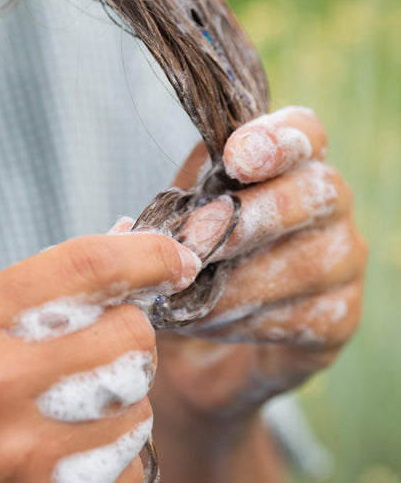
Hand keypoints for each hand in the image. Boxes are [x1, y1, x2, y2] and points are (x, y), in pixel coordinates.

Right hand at [0, 233, 198, 482]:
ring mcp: (24, 454)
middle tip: (96, 357)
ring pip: (141, 403)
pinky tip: (66, 465)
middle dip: (129, 340)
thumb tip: (133, 256)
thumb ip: (40, 293)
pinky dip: (114, 461)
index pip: (88, 266)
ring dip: (121, 405)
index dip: (149, 256)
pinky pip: (133, 464)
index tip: (175, 261)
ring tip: (67, 420)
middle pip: (130, 334)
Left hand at [153, 106, 366, 445]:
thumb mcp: (178, 223)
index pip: (304, 133)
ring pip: (307, 262)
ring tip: (183, 295)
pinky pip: (304, 316)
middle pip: (315, 193)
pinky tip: (208, 323)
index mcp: (291, 162)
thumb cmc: (194, 262)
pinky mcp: (339, 316)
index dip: (275, 140)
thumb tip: (141, 223)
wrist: (207, 348)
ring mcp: (342, 259)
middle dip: (250, 217)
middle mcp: (328, 202)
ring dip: (236, 282)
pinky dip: (246, 321)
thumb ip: (176, 206)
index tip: (235, 157)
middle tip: (193, 239)